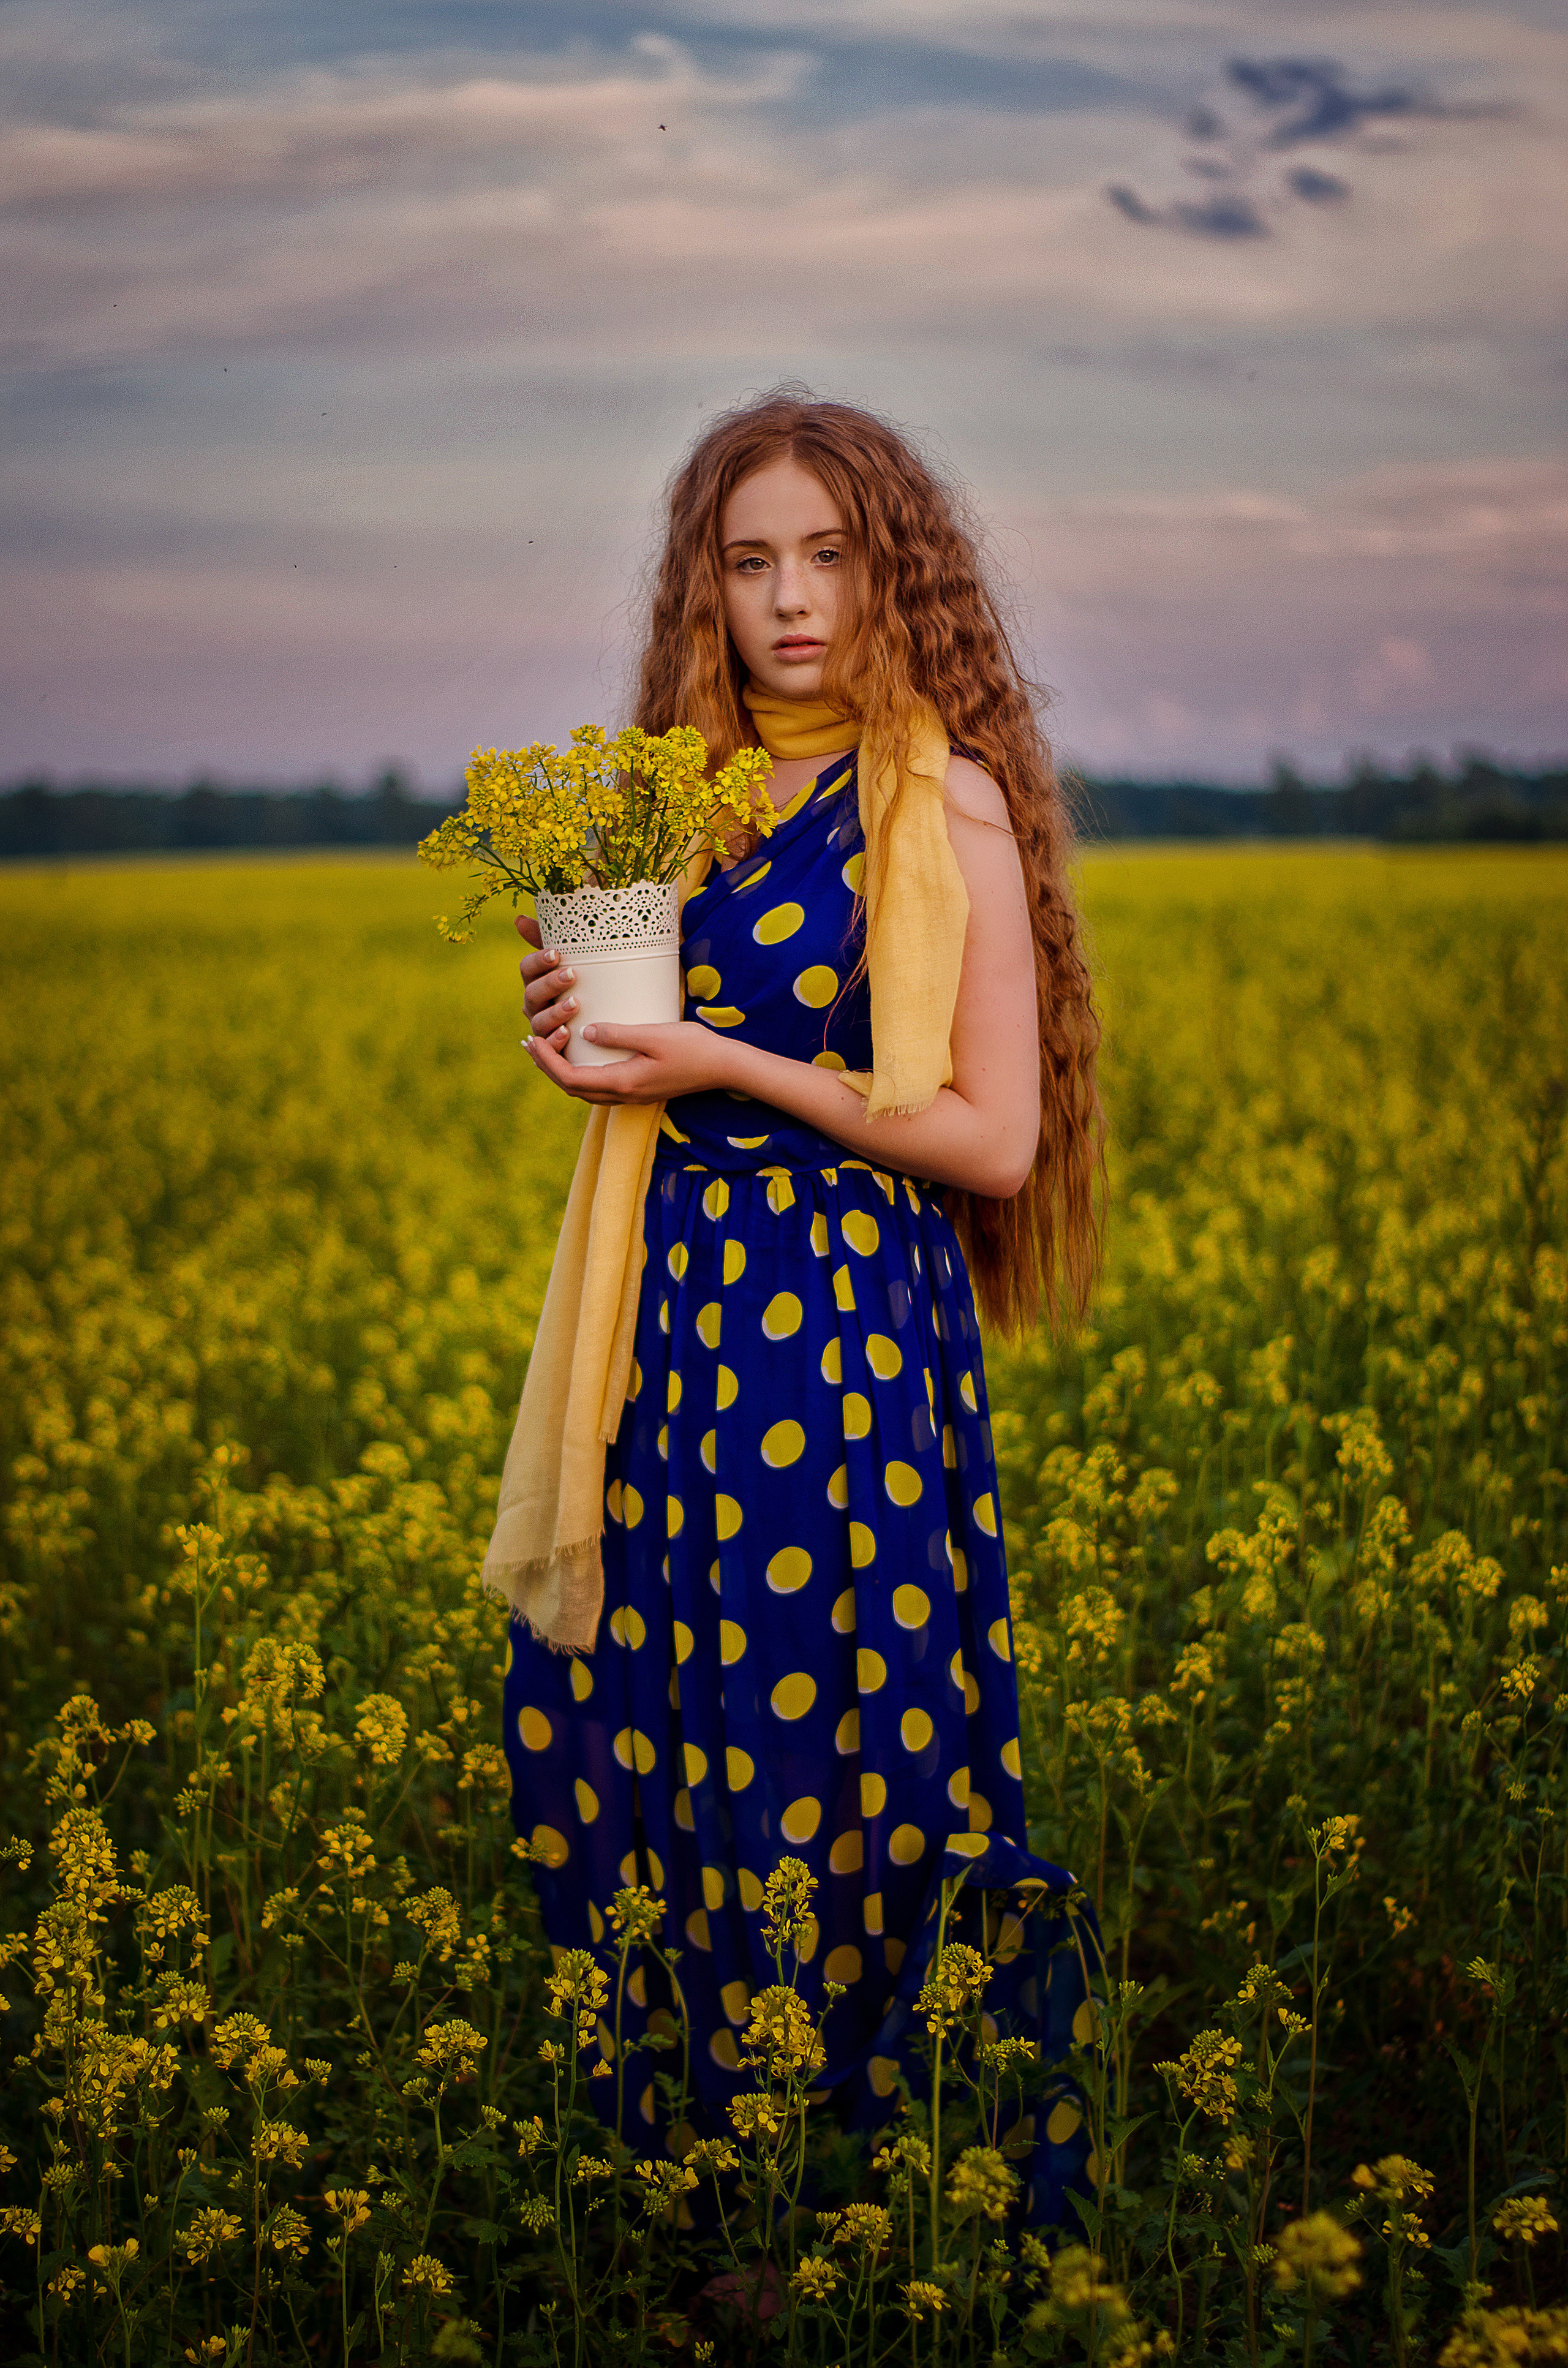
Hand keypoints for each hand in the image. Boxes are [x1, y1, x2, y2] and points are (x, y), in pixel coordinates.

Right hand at [515, 913, 576, 1052]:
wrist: (601, 1017)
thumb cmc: (583, 983)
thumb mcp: (573, 960)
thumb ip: (550, 940)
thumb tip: (518, 919)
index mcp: (535, 980)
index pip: (527, 968)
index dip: (538, 961)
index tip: (556, 953)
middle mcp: (534, 1004)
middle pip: (533, 993)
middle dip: (551, 984)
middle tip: (571, 975)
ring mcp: (541, 1026)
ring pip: (539, 1021)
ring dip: (555, 1012)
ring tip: (574, 1005)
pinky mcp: (552, 1046)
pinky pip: (548, 1047)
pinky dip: (556, 1041)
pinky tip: (567, 1034)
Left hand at [526, 1020, 741, 1104]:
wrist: (723, 1067)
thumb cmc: (693, 1047)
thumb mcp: (654, 1034)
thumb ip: (618, 1034)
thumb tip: (585, 1032)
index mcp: (623, 1083)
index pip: (570, 1078)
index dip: (546, 1061)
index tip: (533, 1040)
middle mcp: (623, 1095)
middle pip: (571, 1088)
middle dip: (546, 1067)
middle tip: (529, 1043)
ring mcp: (632, 1096)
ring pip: (584, 1091)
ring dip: (561, 1072)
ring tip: (546, 1051)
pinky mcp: (639, 1090)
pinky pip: (598, 1088)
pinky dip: (580, 1074)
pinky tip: (579, 1058)